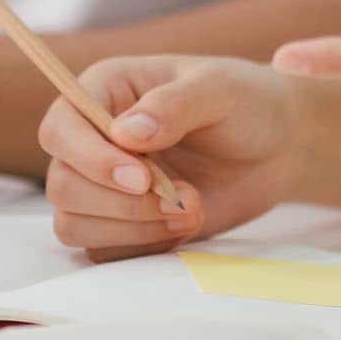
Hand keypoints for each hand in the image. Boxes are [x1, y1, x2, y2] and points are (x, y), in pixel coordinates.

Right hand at [38, 56, 302, 262]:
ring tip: (191, 209)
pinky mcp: (122, 222)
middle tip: (182, 196)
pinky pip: (104, 250)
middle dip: (121, 203)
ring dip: (133, 228)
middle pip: (62, 185)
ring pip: (75, 224)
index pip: (60, 129)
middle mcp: (93, 138)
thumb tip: (126, 133)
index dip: (89, 158)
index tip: (141, 178)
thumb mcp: (220, 88)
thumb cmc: (247, 102)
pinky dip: (144, 246)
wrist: (279, 145)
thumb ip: (174, 105)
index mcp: (104, 90)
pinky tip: (185, 224)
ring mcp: (104, 184)